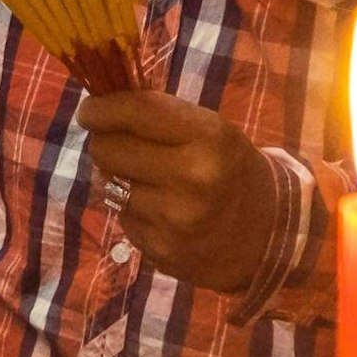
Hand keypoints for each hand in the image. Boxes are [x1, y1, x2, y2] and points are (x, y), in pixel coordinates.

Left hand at [81, 90, 280, 296]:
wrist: (266, 235)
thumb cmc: (230, 169)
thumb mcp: (210, 131)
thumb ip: (160, 116)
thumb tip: (99, 107)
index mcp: (209, 139)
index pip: (138, 112)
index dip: (103, 108)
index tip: (89, 109)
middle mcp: (192, 178)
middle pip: (109, 149)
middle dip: (106, 142)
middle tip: (118, 144)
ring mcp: (174, 219)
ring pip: (108, 185)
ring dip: (117, 178)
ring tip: (147, 179)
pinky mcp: (159, 249)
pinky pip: (122, 217)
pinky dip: (131, 209)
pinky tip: (158, 210)